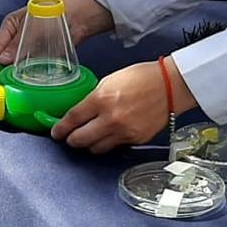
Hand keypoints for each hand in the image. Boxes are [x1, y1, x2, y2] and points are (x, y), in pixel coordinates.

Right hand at [0, 0, 111, 73]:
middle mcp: (18, 36)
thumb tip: (3, 60)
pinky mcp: (40, 54)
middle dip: (3, 69)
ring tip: (13, 85)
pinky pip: (30, 66)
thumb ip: (18, 44)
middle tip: (2, 83)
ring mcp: (28, 45)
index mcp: (11, 25)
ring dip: (16, 73)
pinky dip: (28, 73)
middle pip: (5, 56)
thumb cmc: (55, 13)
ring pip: (17, 62)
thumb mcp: (33, 28)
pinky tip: (28, 81)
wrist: (78, 16)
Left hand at [50, 58, 197, 153]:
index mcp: (101, 99)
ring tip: (89, 137)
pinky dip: (108, 143)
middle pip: (80, 140)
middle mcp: (111, 119)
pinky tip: (109, 135)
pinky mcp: (135, 140)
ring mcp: (124, 132)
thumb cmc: (143, 77)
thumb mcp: (110, 81)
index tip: (56, 132)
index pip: (72, 120)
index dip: (60, 128)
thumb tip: (81, 112)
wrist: (170, 86)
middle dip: (71, 139)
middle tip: (69, 137)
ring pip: (95, 149)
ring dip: (89, 144)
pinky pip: (114, 147)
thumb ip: (94, 98)